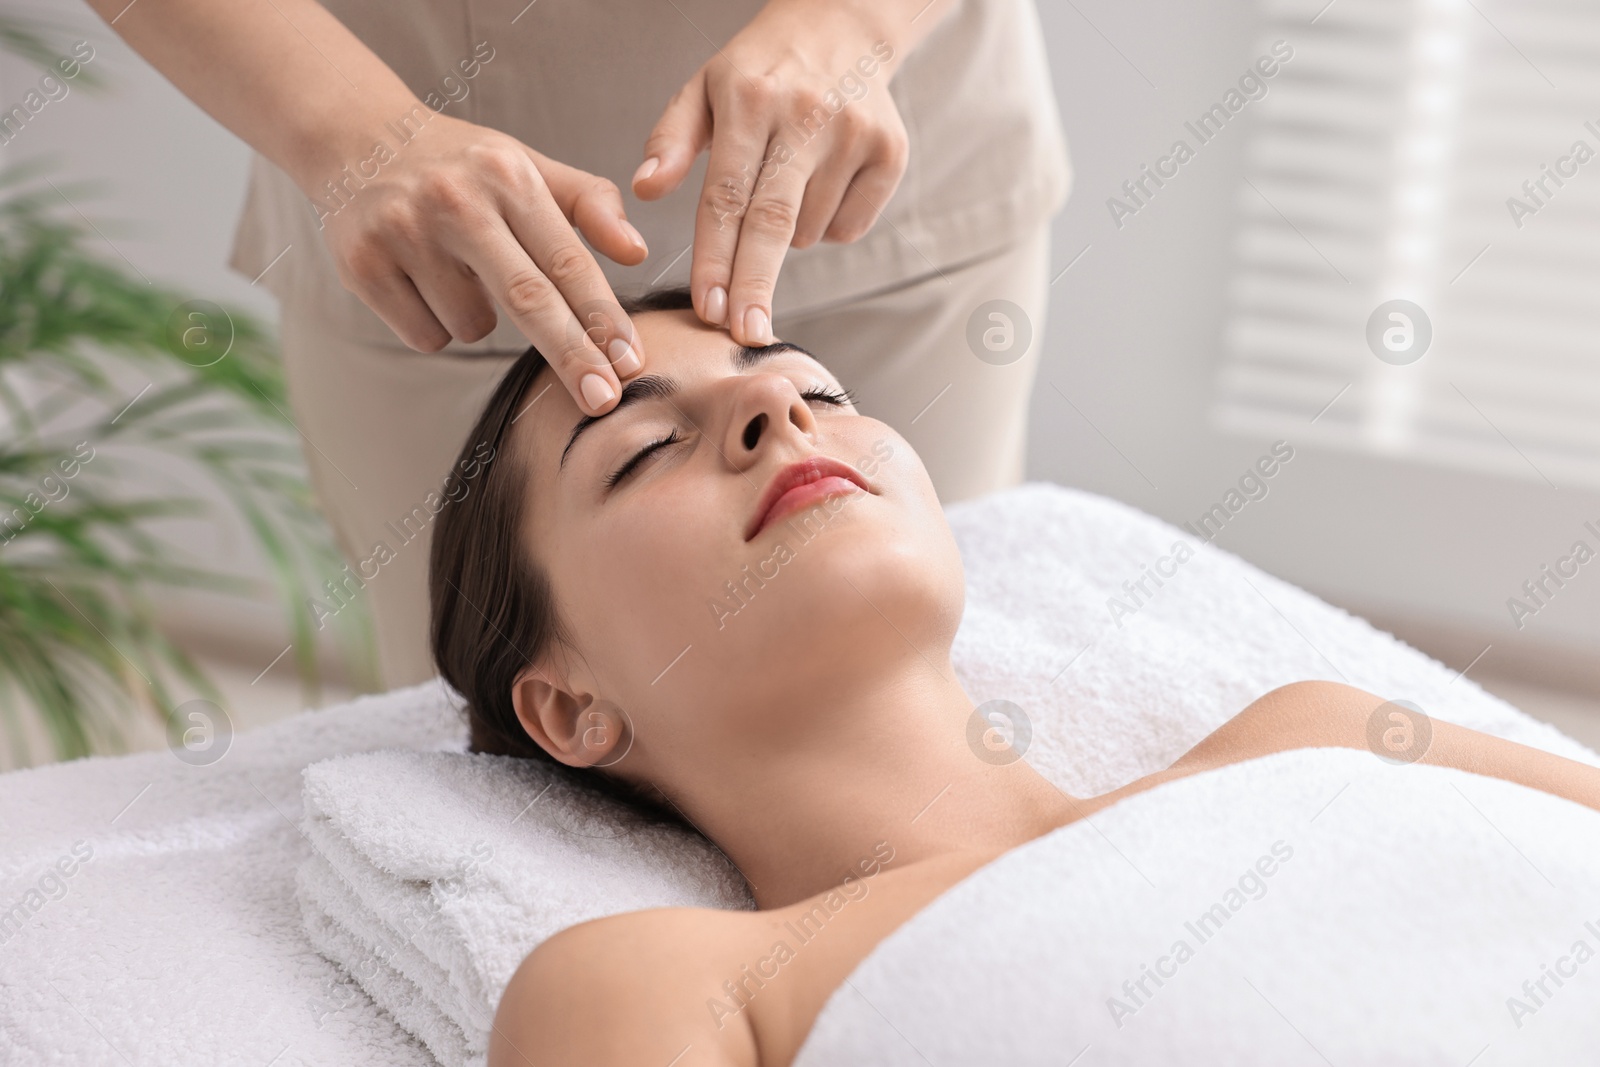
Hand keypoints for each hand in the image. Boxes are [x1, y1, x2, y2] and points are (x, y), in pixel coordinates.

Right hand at [314, 113, 648, 414]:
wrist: (357, 140)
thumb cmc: (464, 166)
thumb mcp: (529, 167)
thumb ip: (590, 204)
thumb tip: (637, 252)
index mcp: (507, 176)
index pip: (566, 259)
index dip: (601, 316)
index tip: (630, 361)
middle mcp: (456, 201)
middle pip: (527, 298)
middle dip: (571, 355)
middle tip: (603, 400)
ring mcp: (404, 233)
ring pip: (472, 326)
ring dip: (480, 319)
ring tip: (458, 269)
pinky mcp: (362, 266)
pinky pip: (427, 335)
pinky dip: (436, 323)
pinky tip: (422, 280)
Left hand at [632, 0, 912, 346]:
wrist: (843, 26)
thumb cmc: (760, 70)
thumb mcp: (704, 88)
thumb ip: (669, 140)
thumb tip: (643, 190)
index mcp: (751, 99)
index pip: (727, 195)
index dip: (716, 258)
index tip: (708, 309)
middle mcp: (807, 115)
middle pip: (774, 222)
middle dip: (755, 285)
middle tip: (747, 335)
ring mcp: (855, 134)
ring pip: (810, 230)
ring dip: (787, 238)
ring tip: (784, 188)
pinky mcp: (890, 152)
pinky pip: (849, 226)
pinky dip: (827, 226)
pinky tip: (820, 186)